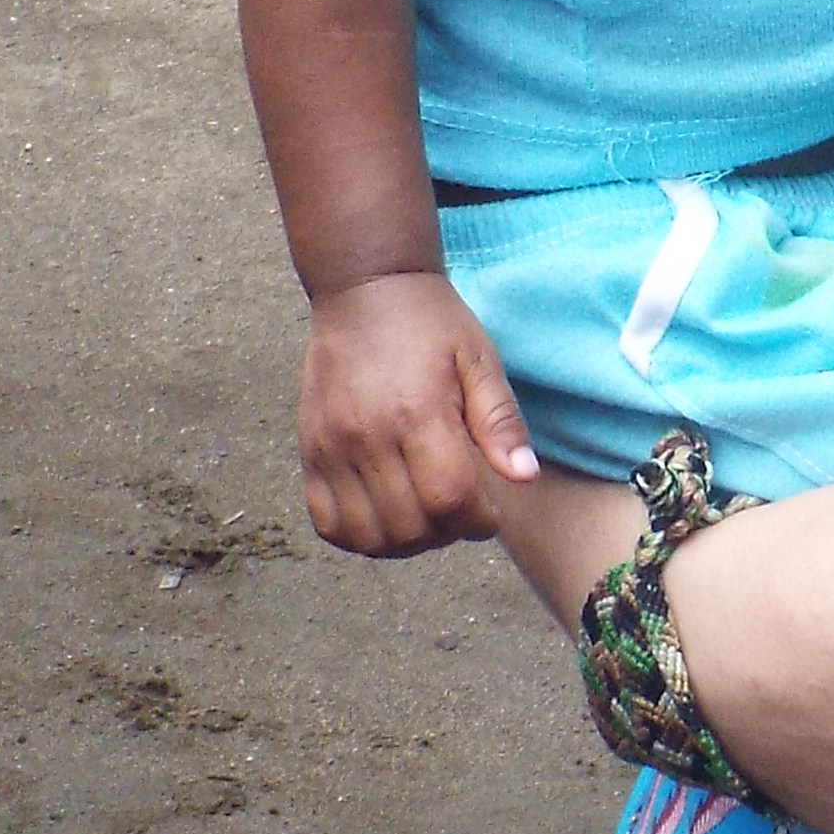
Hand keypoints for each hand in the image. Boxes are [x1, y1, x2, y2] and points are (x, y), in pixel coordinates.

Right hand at [296, 270, 539, 554]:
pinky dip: (358, 536)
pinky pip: (326, 522)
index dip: (478, 521)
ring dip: (404, 544)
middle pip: (409, 527)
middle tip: (461, 514)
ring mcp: (330, 448)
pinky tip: (386, 518)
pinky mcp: (308, 452)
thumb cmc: (431, 323)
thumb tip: (525, 478)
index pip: (448, 499)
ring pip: (366, 536)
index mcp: (417, 413)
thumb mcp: (479, 361)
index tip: (490, 513)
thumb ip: (501, 423)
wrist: (364, 290)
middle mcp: (367, 437)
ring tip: (426, 519)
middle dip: (446, 534)